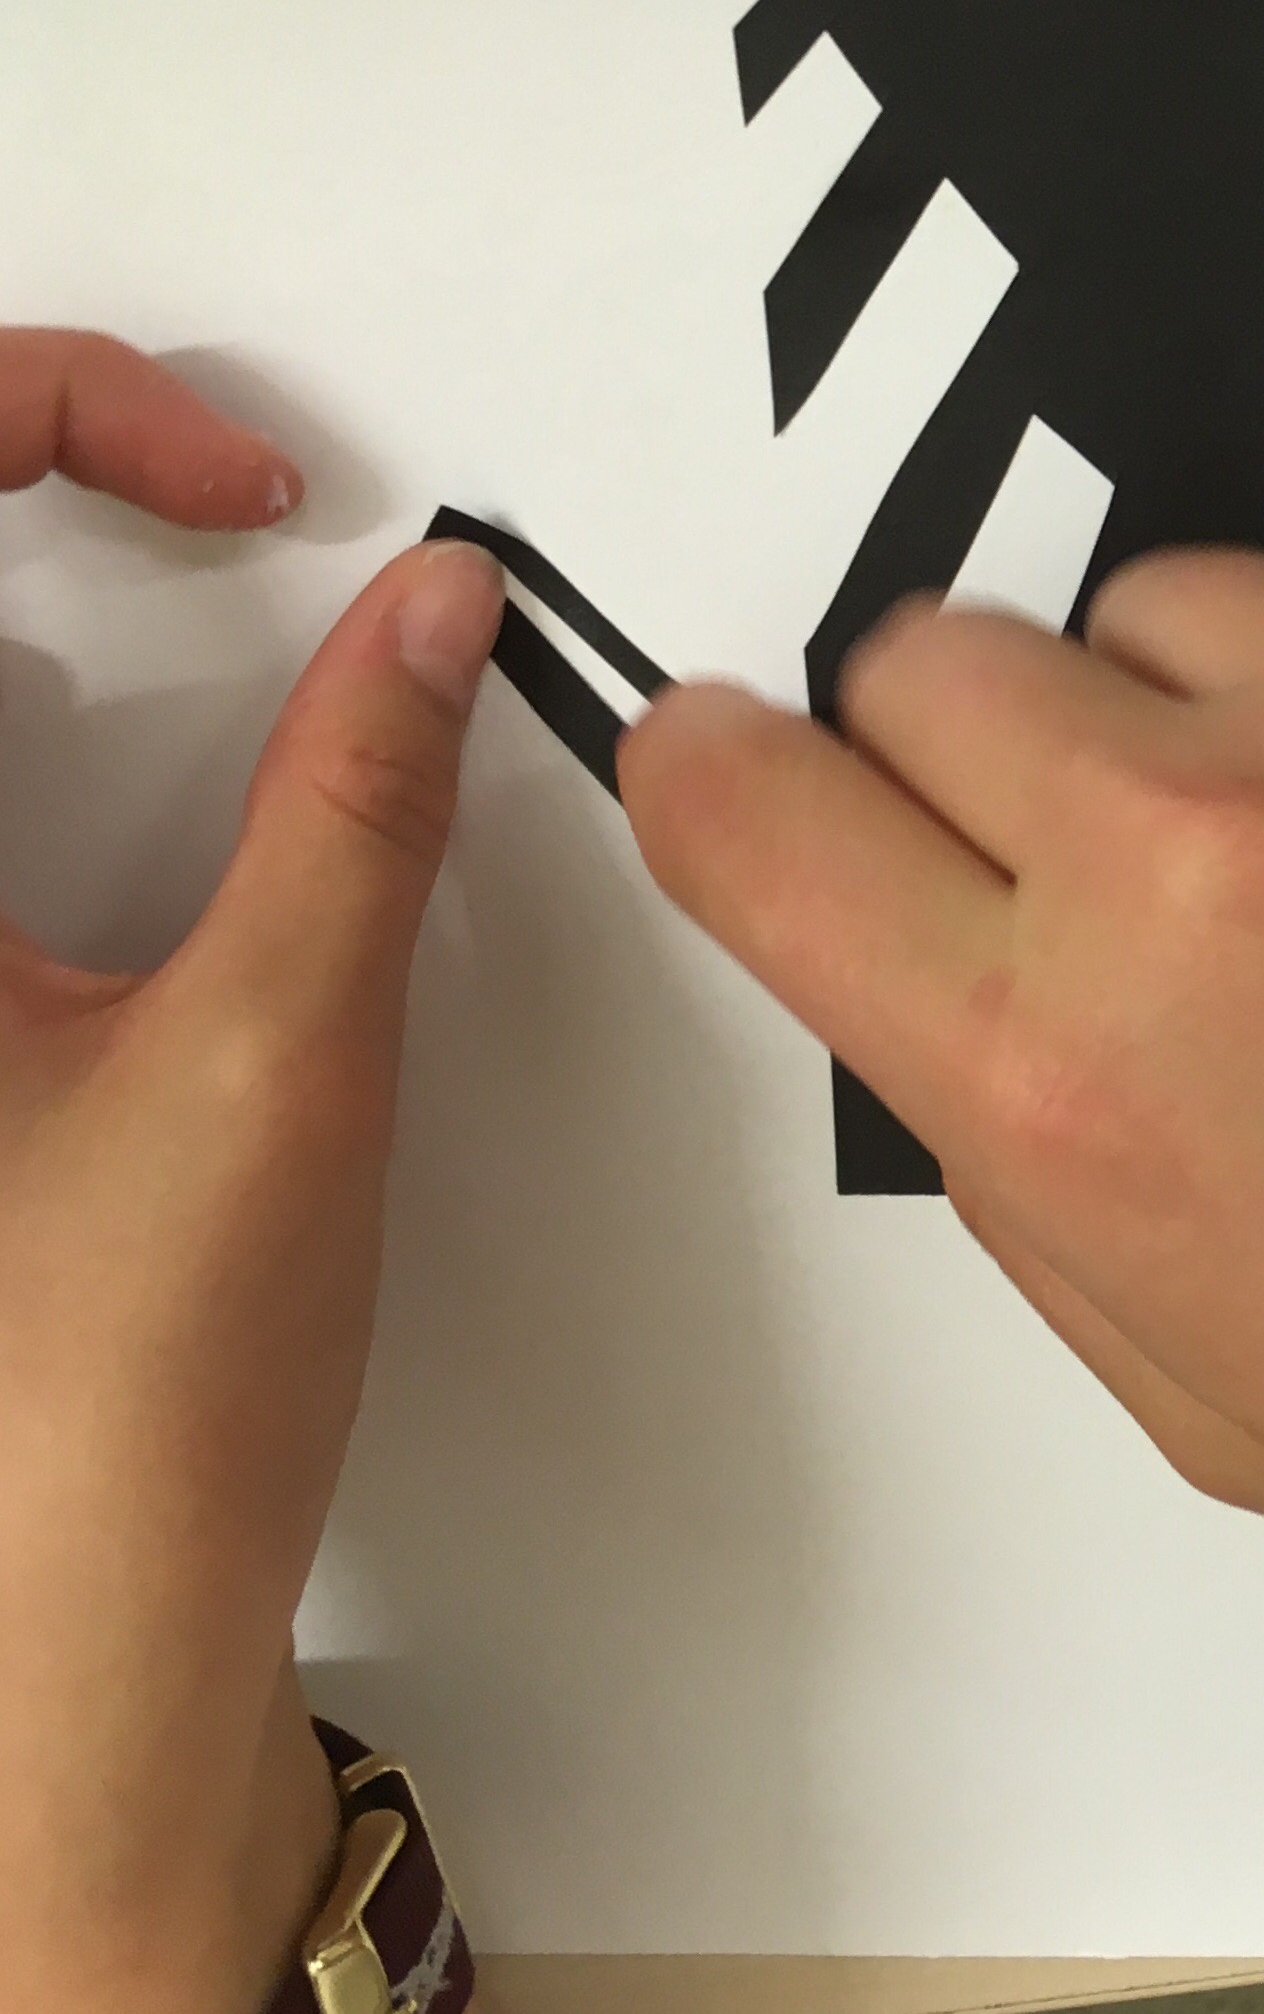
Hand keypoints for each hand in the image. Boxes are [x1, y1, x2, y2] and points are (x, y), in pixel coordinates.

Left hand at [0, 336, 502, 2012]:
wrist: (62, 1642)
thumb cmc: (116, 1399)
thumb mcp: (276, 1053)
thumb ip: (358, 799)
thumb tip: (429, 600)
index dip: (62, 413)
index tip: (250, 498)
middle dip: (25, 445)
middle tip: (186, 469)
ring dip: (8, 550)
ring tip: (156, 539)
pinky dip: (8, 681)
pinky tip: (92, 711)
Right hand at [619, 545, 1263, 1743]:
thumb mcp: (1221, 1393)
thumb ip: (1033, 1151)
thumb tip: (952, 966)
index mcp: (1071, 1075)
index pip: (750, 803)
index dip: (742, 782)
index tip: (769, 774)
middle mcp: (1208, 855)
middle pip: (939, 648)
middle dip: (992, 750)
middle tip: (1130, 861)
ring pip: (1187, 593)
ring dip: (1235, 708)